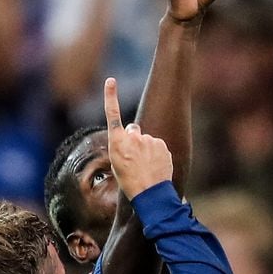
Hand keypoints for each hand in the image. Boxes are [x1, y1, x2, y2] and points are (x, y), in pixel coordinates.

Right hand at [104, 78, 172, 199]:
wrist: (149, 193)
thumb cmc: (129, 181)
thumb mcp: (118, 164)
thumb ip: (124, 146)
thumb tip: (135, 137)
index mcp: (117, 142)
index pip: (112, 114)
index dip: (111, 96)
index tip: (110, 80)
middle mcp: (132, 136)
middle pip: (133, 130)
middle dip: (134, 138)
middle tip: (134, 158)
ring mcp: (148, 139)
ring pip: (146, 139)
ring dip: (146, 149)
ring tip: (145, 166)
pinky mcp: (161, 144)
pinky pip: (157, 146)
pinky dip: (156, 154)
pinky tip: (154, 166)